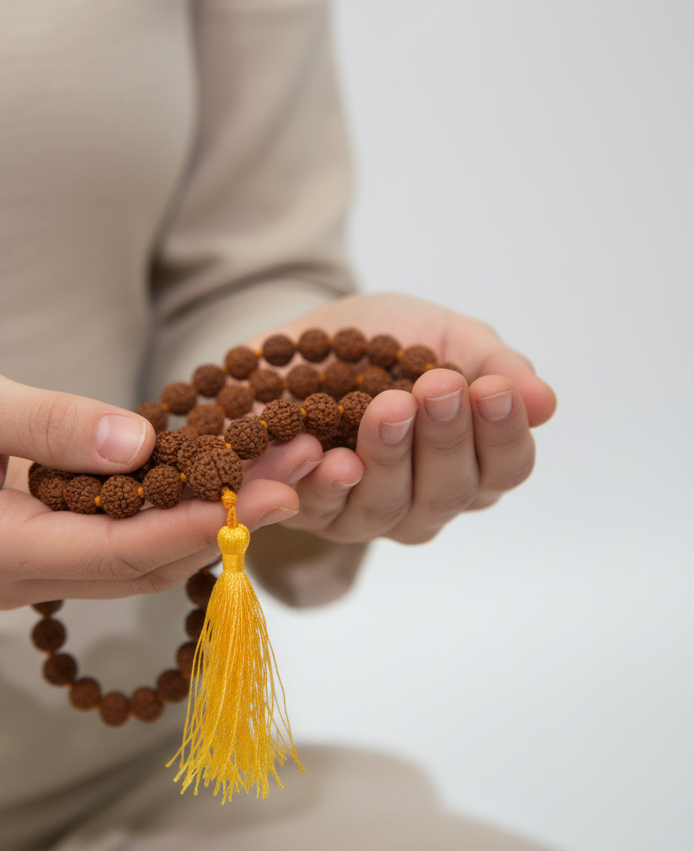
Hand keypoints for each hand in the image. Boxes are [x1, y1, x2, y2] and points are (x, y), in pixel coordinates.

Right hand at [0, 339, 298, 606]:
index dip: (200, 522)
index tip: (275, 487)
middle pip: (146, 561)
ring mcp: (36, 567)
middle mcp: (21, 574)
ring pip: (146, 557)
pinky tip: (231, 471)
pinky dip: (181, 509)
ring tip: (294, 460)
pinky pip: (128, 540)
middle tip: (312, 464)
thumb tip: (139, 443)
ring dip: (219, 513)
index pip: (119, 550)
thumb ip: (44, 423)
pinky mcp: (48, 544)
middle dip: (232, 516)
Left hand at [241, 293, 556, 544]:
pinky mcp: (313, 511)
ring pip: (385, 506)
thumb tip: (545, 402)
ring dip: (389, 457)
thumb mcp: (445, 337)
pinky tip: (327, 453)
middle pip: (448, 493)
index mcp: (474, 466)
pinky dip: (323, 482)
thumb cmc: (389, 342)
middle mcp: (426, 502)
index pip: (504, 468)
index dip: (503, 434)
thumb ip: (492, 365)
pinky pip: (319, 508)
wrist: (305, 339)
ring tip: (389, 408)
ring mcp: (368, 514)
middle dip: (445, 440)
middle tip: (439, 388)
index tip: (492, 390)